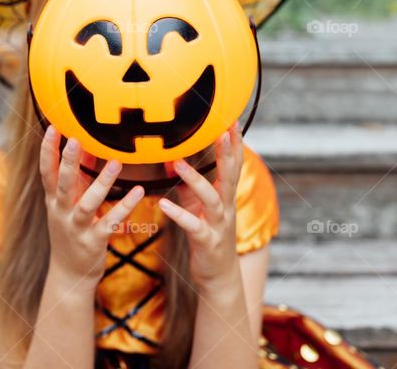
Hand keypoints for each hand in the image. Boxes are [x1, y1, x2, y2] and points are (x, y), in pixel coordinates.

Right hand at [39, 125, 144, 284]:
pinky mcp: (94, 241)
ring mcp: (77, 228)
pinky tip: (139, 192)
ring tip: (116, 163)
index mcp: (53, 201)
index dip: (47, 151)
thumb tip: (87, 146)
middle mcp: (61, 212)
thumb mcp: (67, 204)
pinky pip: (110, 222)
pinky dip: (125, 207)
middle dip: (68, 162)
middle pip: (62, 184)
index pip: (47, 172)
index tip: (52, 128)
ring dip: (101, 183)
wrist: (69, 274)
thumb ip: (77, 177)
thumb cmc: (70, 231)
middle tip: (75, 139)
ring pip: (87, 204)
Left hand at [158, 123, 243, 290]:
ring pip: (212, 199)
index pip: (233, 164)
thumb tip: (172, 160)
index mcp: (225, 196)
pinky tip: (163, 203)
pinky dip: (179, 214)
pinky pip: (193, 226)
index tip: (231, 119)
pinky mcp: (207, 242)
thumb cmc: (207, 235)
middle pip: (231, 175)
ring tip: (177, 164)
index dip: (234, 143)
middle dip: (228, 153)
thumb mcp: (197, 206)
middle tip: (223, 130)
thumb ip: (187, 184)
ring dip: (196, 180)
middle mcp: (226, 207)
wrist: (219, 276)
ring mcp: (219, 225)